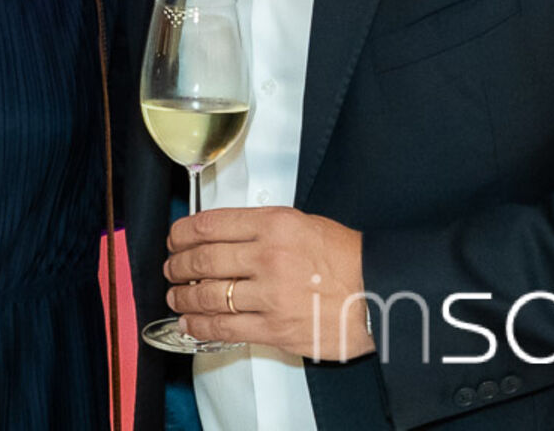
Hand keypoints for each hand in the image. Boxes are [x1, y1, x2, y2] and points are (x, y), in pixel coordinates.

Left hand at [163, 205, 372, 360]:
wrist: (381, 293)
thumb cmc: (347, 258)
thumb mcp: (303, 223)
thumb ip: (261, 228)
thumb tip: (221, 237)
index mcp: (274, 224)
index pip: (210, 224)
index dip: (182, 233)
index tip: (174, 239)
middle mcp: (268, 256)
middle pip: (202, 260)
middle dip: (177, 265)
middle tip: (171, 269)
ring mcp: (270, 295)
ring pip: (208, 295)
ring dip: (183, 297)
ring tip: (175, 297)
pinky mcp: (276, 329)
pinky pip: (225, 328)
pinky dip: (200, 326)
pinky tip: (190, 324)